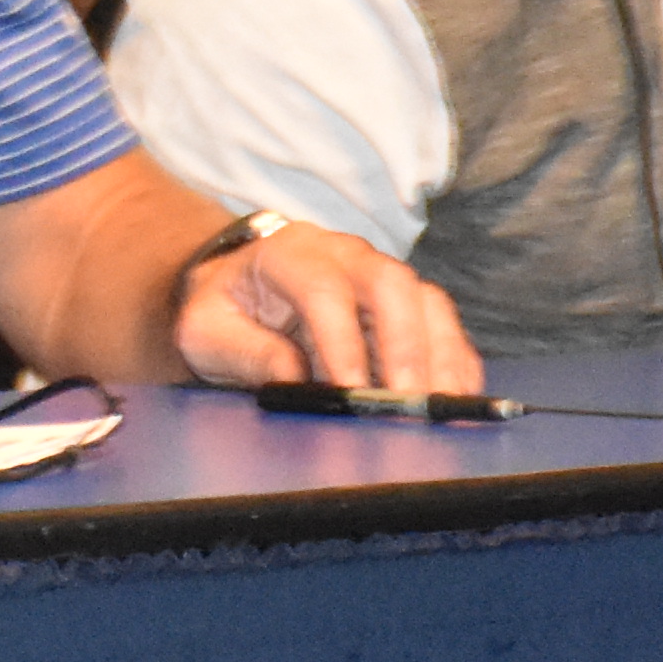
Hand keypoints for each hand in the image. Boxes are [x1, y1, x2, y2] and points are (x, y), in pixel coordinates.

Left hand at [171, 219, 482, 394]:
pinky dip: (455, 359)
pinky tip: (456, 396)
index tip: (351, 391)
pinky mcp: (405, 302)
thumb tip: (291, 376)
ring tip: (441, 406)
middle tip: (407, 401)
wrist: (238, 284)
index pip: (325, 290)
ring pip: (426, 300)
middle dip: (405, 344)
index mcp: (289, 254)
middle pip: (391, 283)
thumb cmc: (223, 309)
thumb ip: (244, 351)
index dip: (341, 341)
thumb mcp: (206, 331)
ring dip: (440, 355)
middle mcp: (345, 255)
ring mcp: (380, 274)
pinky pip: (442, 324)